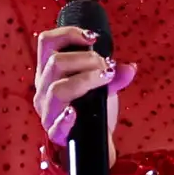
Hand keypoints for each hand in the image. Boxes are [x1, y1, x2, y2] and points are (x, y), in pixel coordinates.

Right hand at [31, 22, 137, 146]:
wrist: (94, 140)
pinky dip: (66, 117)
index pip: (46, 42)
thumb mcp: (103, 85)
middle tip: (106, 66)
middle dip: (86, 59)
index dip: (68, 34)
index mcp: (49, 72)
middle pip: (55, 63)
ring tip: (105, 79)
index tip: (92, 38)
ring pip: (56, 89)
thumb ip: (115, 75)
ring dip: (84, 79)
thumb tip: (130, 68)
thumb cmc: (92, 107)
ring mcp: (47, 111)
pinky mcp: (55, 133)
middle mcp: (43, 88)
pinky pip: (56, 124)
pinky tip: (75, 112)